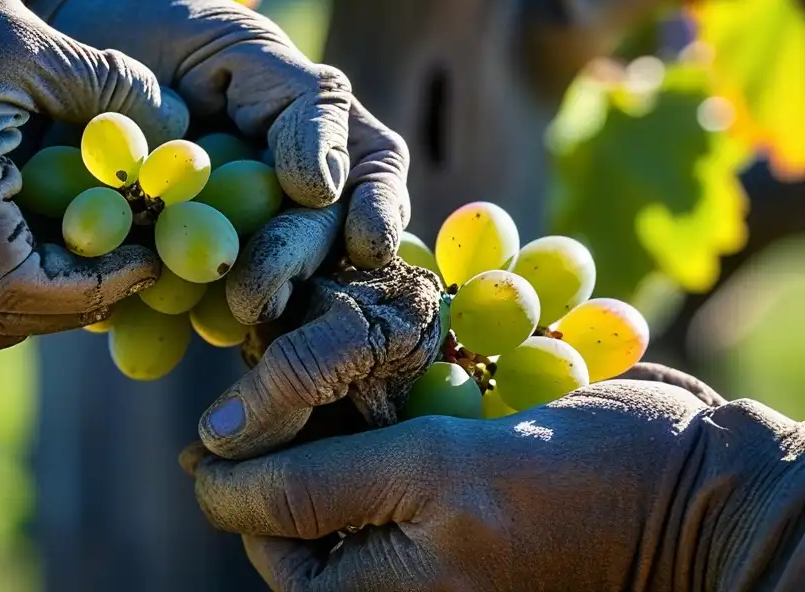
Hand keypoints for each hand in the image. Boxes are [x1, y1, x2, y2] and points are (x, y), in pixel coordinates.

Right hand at [0, 0, 178, 349]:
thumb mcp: (28, 42)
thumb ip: (109, 86)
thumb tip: (174, 126)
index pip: (25, 290)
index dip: (98, 286)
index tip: (146, 257)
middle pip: (3, 319)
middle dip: (78, 301)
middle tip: (130, 263)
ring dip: (39, 301)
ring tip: (88, 260)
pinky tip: (20, 250)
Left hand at [0, 0, 410, 288]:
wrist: (65, 41)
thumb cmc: (160, 28)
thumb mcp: (235, 42)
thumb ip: (300, 104)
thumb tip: (326, 187)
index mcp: (314, 131)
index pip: (372, 171)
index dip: (380, 211)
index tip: (366, 244)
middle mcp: (281, 188)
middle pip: (316, 236)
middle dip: (294, 263)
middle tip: (260, 284)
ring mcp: (228, 229)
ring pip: (265, 279)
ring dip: (253, 301)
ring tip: (231, 311)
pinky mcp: (167, 259)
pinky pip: (181, 299)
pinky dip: (174, 316)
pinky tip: (161, 325)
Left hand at [189, 380, 804, 591]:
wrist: (704, 486)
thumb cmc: (577, 492)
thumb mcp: (432, 484)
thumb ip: (319, 488)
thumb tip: (213, 477)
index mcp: (382, 591)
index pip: (272, 538)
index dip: (235, 475)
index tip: (217, 415)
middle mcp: (401, 561)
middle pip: (307, 495)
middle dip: (288, 429)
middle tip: (271, 366)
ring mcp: (435, 522)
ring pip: (350, 457)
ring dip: (331, 400)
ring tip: (318, 350)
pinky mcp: (466, 479)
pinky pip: (401, 438)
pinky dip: (384, 392)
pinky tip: (380, 349)